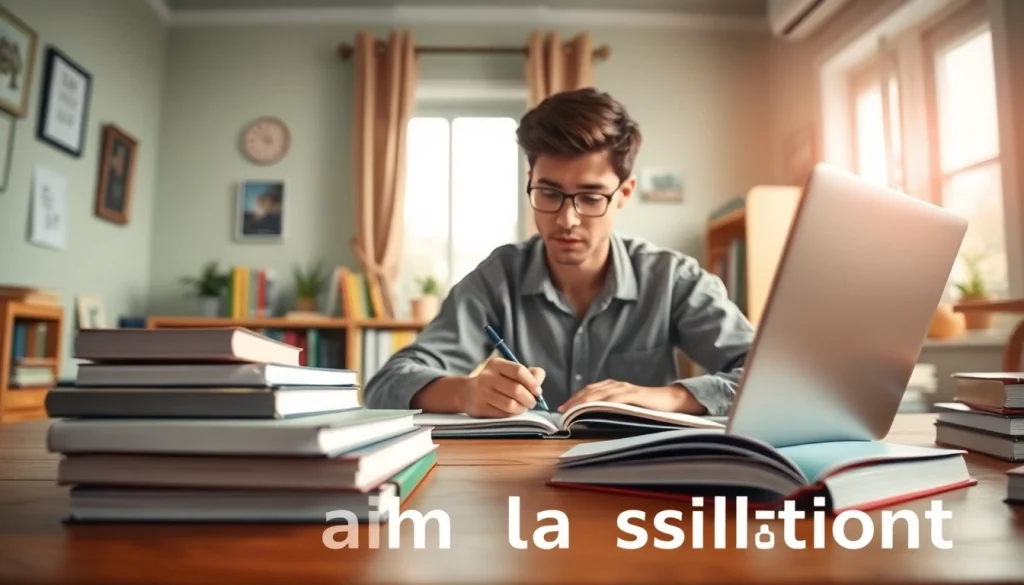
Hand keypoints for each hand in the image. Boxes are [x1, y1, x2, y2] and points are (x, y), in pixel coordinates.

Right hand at [459, 357, 545, 417]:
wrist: (466, 393)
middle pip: (516, 389)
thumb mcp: (508, 371)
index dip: (532, 383)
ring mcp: (482, 393)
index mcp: (496, 364)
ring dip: (522, 408)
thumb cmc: (495, 382)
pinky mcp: (480, 408)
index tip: (538, 392)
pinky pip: (503, 414)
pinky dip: (512, 414)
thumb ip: (528, 373)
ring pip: (510, 404)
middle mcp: (487, 376)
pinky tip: (513, 411)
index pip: (519, 371)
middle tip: (532, 402)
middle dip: (529, 399)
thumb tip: (539, 380)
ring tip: (524, 407)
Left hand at [557, 380, 705, 414]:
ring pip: (599, 393)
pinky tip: (593, 407)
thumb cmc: (649, 407)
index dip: (575, 398)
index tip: (562, 409)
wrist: (672, 401)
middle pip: (590, 390)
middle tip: (562, 411)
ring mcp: (625, 389)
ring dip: (583, 401)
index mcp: (614, 387)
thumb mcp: (626, 408)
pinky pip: (615, 398)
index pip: (589, 391)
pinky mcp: (634, 395)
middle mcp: (617, 385)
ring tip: (572, 410)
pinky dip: (602, 402)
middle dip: (574, 400)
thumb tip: (593, 420)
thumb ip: (613, 410)